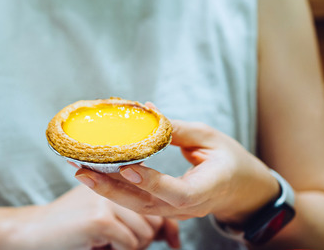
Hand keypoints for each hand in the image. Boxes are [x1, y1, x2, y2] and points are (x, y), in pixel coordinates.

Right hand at [11, 184, 180, 249]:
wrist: (30, 231)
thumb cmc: (70, 227)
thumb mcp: (104, 215)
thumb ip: (133, 216)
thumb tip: (173, 236)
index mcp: (116, 176)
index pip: (156, 199)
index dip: (168, 226)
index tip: (173, 243)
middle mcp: (114, 182)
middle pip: (154, 220)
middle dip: (144, 240)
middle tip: (118, 244)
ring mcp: (107, 199)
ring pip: (145, 234)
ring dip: (130, 248)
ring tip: (105, 244)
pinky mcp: (100, 219)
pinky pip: (129, 244)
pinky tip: (97, 245)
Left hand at [74, 119, 279, 225]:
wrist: (243, 191)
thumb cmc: (230, 160)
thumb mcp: (211, 138)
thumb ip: (178, 129)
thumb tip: (147, 111)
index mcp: (206, 188)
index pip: (176, 192)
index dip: (152, 182)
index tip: (128, 167)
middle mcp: (187, 207)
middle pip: (146, 205)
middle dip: (111, 188)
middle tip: (82, 170)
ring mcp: (174, 213)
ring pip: (136, 206)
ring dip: (106, 189)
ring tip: (80, 170)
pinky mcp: (164, 209)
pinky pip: (137, 202)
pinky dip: (115, 188)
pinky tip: (95, 174)